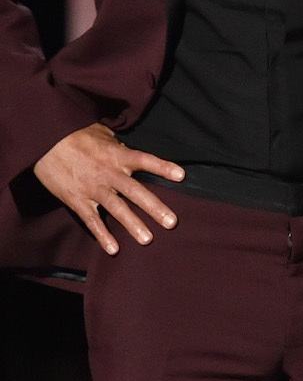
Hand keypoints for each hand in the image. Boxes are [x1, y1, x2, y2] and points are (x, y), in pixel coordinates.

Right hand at [33, 123, 182, 253]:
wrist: (43, 140)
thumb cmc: (73, 132)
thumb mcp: (100, 131)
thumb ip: (117, 144)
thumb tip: (128, 149)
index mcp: (116, 154)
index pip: (145, 160)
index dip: (163, 167)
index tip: (181, 176)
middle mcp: (108, 173)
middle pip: (136, 192)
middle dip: (155, 208)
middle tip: (172, 222)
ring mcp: (93, 189)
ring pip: (117, 209)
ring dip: (132, 225)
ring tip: (148, 239)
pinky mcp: (77, 200)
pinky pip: (92, 220)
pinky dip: (102, 235)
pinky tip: (114, 249)